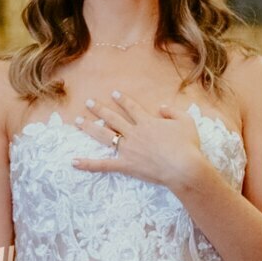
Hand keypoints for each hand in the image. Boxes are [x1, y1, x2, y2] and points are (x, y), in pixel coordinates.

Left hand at [71, 92, 204, 189]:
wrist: (184, 167)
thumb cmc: (187, 145)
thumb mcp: (186, 122)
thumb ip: (173, 112)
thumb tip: (161, 107)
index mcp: (147, 122)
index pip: (131, 107)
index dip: (122, 99)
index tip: (113, 93)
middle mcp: (134, 133)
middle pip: (113, 118)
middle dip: (99, 109)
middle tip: (88, 102)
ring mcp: (128, 149)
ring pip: (105, 136)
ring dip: (90, 128)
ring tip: (79, 121)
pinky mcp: (126, 165)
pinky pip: (104, 164)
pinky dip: (88, 164)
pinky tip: (74, 162)